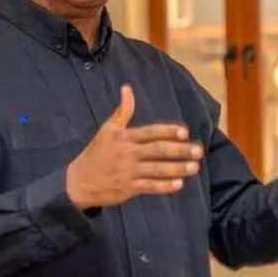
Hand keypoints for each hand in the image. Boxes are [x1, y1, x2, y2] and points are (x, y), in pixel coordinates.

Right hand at [65, 85, 202, 209]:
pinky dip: (165, 186)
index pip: (151, 132)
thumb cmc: (96, 153)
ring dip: (178, 168)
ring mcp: (128, 172)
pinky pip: (150, 187)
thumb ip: (123, 111)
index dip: (168, 131)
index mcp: (124, 137)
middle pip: (158, 150)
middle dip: (180, 150)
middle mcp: (127, 153)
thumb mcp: (107, 130)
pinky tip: (179, 183)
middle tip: (199, 151)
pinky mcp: (127, 188)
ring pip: (157, 169)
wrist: (78, 182)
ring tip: (195, 167)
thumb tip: (127, 88)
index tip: (185, 132)